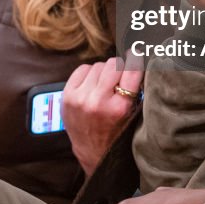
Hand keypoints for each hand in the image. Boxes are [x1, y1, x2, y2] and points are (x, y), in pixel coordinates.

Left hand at [63, 57, 141, 175]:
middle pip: (114, 64)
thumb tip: (136, 54)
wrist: (92, 151)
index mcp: (119, 108)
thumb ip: (136, 88)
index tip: (137, 52)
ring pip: (98, 65)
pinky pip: (83, 69)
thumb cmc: (117, 132)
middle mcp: (98, 101)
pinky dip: (90, 73)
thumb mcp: (133, 114)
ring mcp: (80, 98)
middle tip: (121, 77)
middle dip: (120, 68)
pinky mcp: (67, 96)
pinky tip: (93, 86)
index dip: (136, 58)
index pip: (131, 70)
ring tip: (106, 87)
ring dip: (104, 72)